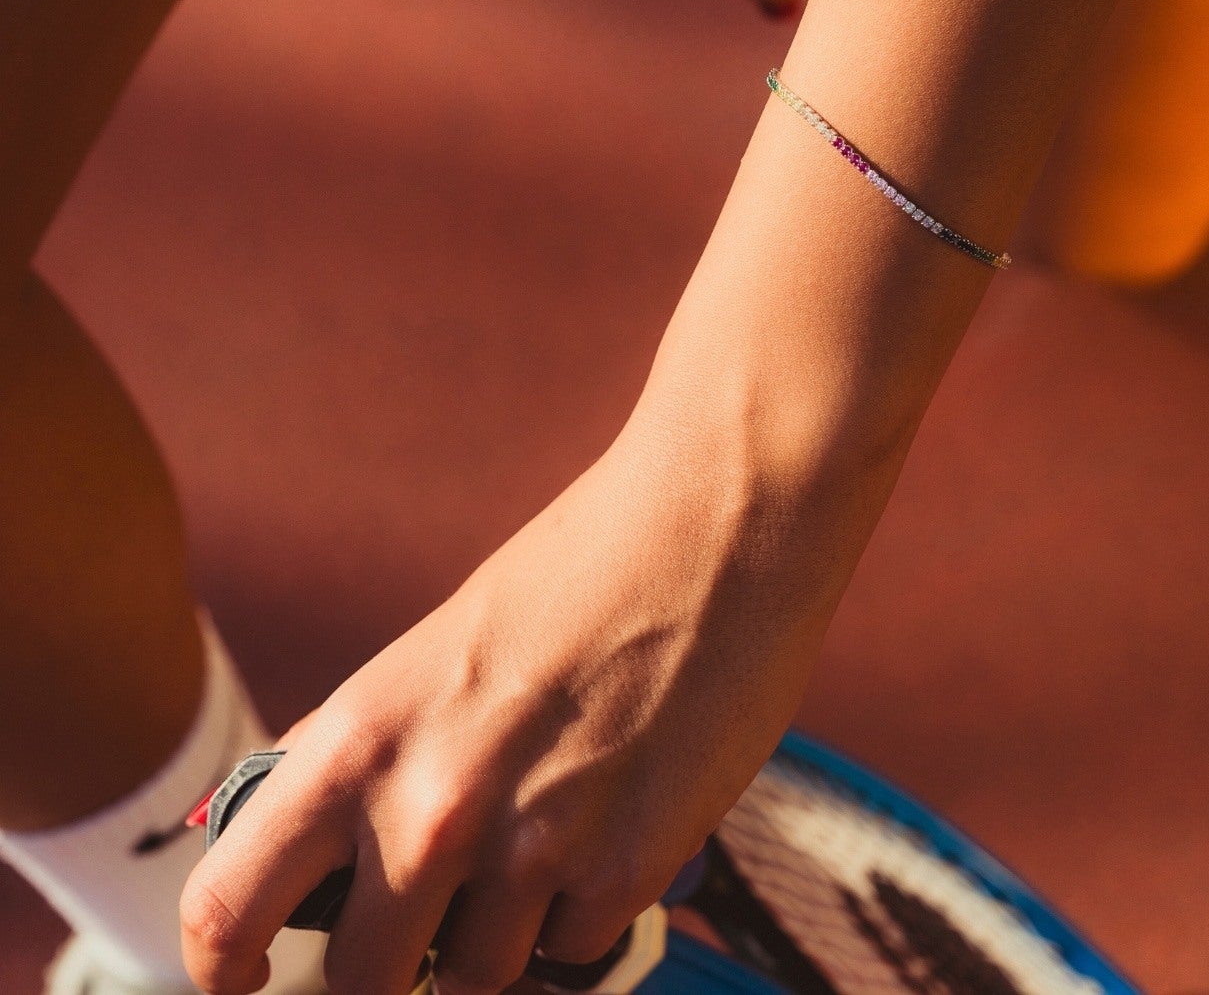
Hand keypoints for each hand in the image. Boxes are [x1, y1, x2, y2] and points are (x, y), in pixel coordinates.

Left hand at [180, 424, 873, 994]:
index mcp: (361, 739)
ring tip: (550, 830)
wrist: (720, 525)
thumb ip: (370, 752)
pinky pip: (574, 948)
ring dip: (503, 931)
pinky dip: (586, 906)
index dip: (225, 968)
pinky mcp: (627, 872)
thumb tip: (309, 837)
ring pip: (478, 978)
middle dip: (396, 958)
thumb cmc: (583, 567)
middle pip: (361, 984)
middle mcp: (430, 812)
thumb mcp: (438, 650)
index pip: (224, 911)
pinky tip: (613, 818)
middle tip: (440, 906)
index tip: (257, 975)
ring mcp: (531, 851)